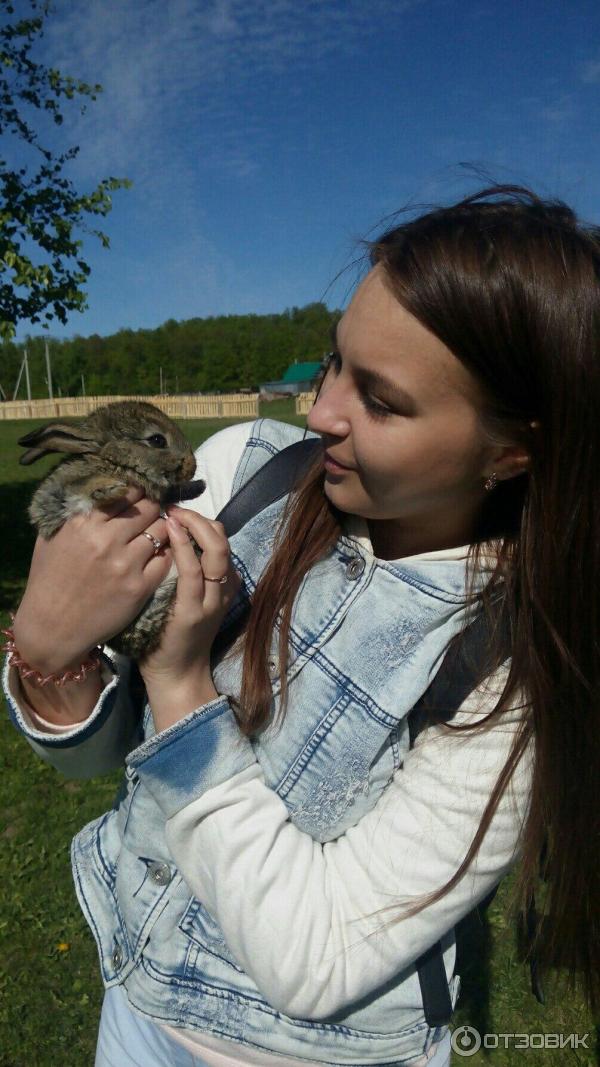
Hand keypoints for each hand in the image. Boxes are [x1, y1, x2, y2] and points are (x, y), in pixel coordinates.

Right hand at [13, 487, 171, 673]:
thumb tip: (99, 490)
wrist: (52, 628)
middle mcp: (106, 540)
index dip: (138, 492)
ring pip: (163, 531)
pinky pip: (166, 559)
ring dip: (163, 530)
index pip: (126, 493)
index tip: (142, 494)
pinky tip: (158, 555)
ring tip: (159, 533)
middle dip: (154, 507)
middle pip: (149, 508)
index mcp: (83, 523)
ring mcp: (125, 564)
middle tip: (155, 511)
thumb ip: (74, 514)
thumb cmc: (48, 581)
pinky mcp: (140, 587)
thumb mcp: (51, 538)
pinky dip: (166, 554)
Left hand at [139, 507, 240, 728]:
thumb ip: (182, 571)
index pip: (219, 538)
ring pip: (215, 549)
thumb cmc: (170, 634)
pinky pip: (193, 571)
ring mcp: (211, 599)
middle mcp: (224, 587)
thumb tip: (160, 537)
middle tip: (172, 508)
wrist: (175, 675)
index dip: (200, 519)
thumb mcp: (183, 597)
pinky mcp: (194, 610)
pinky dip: (183, 547)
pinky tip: (170, 533)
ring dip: (193, 525)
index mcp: (223, 583)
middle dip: (198, 517)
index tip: (174, 511)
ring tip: (172, 515)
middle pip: (222, 538)